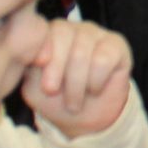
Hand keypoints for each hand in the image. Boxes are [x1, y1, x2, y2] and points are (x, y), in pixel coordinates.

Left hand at [20, 18, 133, 139]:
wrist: (86, 119)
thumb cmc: (57, 101)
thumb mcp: (34, 88)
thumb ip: (30, 68)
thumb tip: (36, 55)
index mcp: (46, 34)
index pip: (43, 29)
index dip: (41, 52)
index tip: (40, 77)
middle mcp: (71, 28)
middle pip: (62, 34)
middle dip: (56, 69)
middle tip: (52, 92)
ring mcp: (95, 33)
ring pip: (81, 51)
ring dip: (76, 84)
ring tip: (73, 102)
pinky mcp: (117, 44)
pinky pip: (103, 59)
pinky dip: (96, 81)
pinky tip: (94, 89)